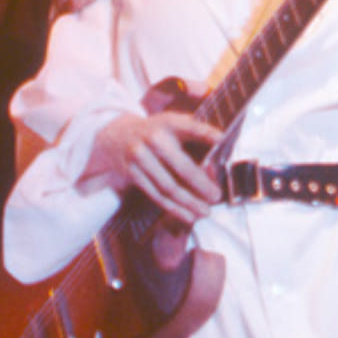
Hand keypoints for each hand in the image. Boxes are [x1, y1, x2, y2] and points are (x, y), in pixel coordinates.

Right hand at [91, 111, 223, 225]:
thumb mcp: (172, 123)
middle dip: (201, 185)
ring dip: (189, 202)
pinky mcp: (132, 173)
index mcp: (168, 122)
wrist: (116, 134)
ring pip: (168, 186)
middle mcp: (153, 138)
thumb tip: (221, 152)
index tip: (221, 139)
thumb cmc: (155, 132)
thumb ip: (194, 134)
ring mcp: (140, 156)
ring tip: (205, 212)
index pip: (190, 127)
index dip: (205, 132)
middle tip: (216, 196)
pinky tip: (188, 215)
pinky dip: (173, 208)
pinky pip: (155, 194)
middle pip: (181, 166)